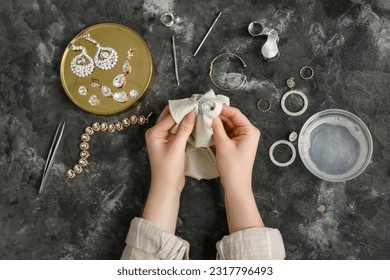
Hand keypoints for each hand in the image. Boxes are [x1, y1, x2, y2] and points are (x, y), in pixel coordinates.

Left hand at [143, 106, 194, 232]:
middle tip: (199, 106)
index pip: (170, 116)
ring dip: (187, 119)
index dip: (183, 109)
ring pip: (176, 124)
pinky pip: (180, 131)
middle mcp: (157, 133)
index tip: (197, 103)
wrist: (167, 187)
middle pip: (172, 117)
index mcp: (154, 132)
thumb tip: (192, 113)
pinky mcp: (172, 144)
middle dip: (184, 111)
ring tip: (200, 112)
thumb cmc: (168, 169)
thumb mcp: (177, 147)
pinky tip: (197, 124)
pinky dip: (187, 128)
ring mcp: (164, 138)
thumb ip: (184, 129)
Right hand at [212, 105, 259, 190]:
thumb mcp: (223, 145)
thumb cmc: (233, 168)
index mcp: (250, 131)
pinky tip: (209, 126)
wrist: (235, 185)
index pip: (235, 114)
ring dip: (217, 122)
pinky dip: (218, 129)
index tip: (209, 105)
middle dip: (218, 115)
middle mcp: (248, 132)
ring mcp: (242, 138)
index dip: (222, 108)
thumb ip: (216, 128)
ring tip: (204, 117)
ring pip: (228, 125)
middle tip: (204, 110)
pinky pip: (227, 132)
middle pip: (231, 118)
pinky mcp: (236, 143)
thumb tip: (210, 115)